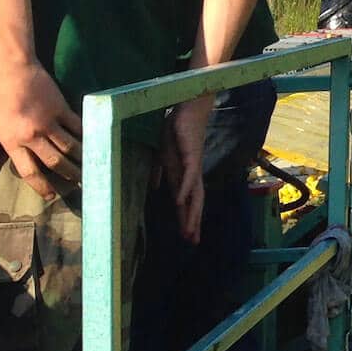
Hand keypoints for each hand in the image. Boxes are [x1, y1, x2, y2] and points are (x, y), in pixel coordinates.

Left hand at [0, 62, 80, 196]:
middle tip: (79, 183)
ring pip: (69, 146)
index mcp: (13, 142)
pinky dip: (85, 135)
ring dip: (80, 158)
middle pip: (55, 161)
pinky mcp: (61, 108)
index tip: (50, 195)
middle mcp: (33, 135)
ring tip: (89, 167)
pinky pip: (77, 126)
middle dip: (68, 174)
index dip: (41, 186)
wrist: (12, 71)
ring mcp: (50, 122)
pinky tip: (92, 142)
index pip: (29, 171)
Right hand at [161, 93, 212, 241]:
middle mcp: (190, 173)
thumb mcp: (163, 156)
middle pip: (194, 202)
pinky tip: (182, 201)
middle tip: (192, 241)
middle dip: (193, 222)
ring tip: (189, 229)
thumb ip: (160, 172)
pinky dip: (186, 188)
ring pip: (195, 193)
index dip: (187, 218)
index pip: (186, 201)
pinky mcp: (191, 154)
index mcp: (181, 174)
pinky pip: (189, 174)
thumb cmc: (176, 131)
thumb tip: (156, 188)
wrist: (187, 109)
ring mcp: (192, 164)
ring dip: (192, 212)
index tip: (187, 237)